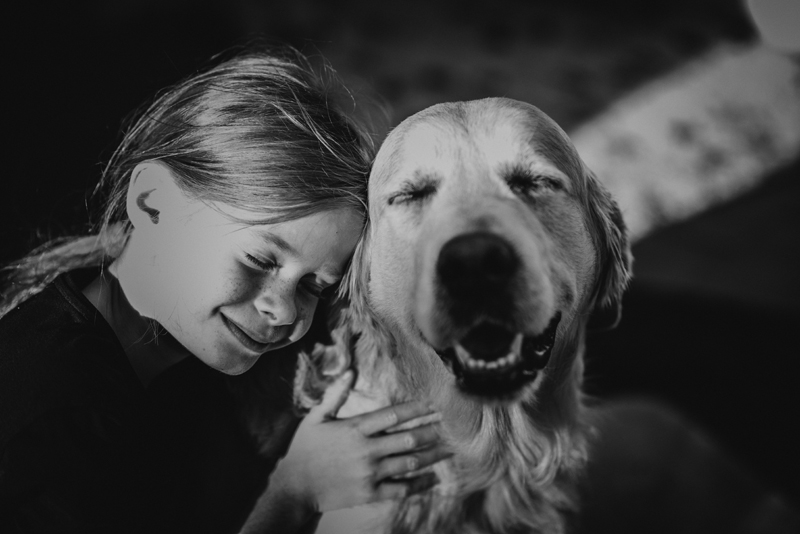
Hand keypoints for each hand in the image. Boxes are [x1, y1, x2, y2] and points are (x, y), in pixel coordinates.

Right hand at [275, 370, 450, 512]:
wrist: (293, 488)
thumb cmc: (304, 450)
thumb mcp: (315, 418)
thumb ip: (335, 395)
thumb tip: (349, 371)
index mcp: (355, 429)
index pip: (394, 414)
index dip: (417, 408)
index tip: (436, 404)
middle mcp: (366, 450)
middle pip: (409, 438)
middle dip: (432, 431)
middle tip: (452, 425)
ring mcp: (370, 473)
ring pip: (410, 463)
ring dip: (433, 455)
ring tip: (450, 448)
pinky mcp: (370, 494)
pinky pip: (402, 488)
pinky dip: (421, 483)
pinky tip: (435, 477)